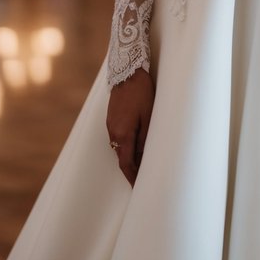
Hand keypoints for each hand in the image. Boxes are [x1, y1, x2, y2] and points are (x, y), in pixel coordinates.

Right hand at [106, 67, 154, 185]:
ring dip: (129, 158)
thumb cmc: (141, 92)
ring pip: (120, 148)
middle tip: (143, 180)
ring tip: (142, 165)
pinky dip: (127, 145)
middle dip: (132, 170)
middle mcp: (114, 132)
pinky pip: (119, 137)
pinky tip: (137, 145)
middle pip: (122, 158)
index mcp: (123, 134)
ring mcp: (111, 125)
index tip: (138, 188)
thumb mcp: (148, 116)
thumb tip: (144, 157)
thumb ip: (145, 138)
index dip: (133, 178)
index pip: (126, 164)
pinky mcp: (112, 118)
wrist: (127, 71)